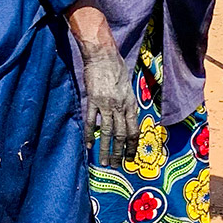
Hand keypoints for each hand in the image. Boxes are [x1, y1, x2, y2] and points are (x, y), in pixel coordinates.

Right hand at [80, 40, 137, 166]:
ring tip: (104, 162)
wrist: (103, 56)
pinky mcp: (92, 101)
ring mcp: (106, 105)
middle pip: (121, 135)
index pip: (133, 130)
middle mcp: (120, 107)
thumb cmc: (116, 68)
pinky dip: (90, 134)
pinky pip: (91, 122)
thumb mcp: (128, 87)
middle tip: (117, 166)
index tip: (130, 158)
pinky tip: (89, 145)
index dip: (132, 146)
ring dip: (106, 149)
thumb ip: (127, 104)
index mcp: (130, 104)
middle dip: (120, 153)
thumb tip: (126, 118)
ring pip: (107, 133)